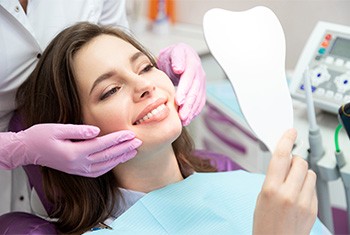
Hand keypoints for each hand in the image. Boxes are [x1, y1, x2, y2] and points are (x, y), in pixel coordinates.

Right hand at [15, 124, 141, 176]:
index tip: (130, 133)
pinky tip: (118, 160)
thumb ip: (78, 130)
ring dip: (120, 158)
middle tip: (138, 142)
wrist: (28, 150)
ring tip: (133, 150)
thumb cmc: (41, 136)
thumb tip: (97, 130)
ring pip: (105, 165)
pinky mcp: (77, 171)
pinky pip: (98, 171)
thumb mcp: (57, 129)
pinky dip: (110, 166)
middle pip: (107, 156)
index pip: (102, 145)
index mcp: (74, 153)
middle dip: (124, 148)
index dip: (118, 139)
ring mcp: (78, 170)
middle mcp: (78, 164)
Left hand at [157, 43, 205, 125]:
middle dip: (189, 105)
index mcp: (192, 63)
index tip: (179, 101)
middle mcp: (199, 74)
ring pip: (198, 99)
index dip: (184, 90)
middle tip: (182, 116)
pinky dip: (195, 111)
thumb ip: (177, 59)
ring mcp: (201, 83)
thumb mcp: (173, 52)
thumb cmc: (173, 56)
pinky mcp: (200, 90)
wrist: (179, 57)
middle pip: (195, 91)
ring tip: (184, 120)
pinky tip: (188, 119)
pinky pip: (200, 102)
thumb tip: (179, 69)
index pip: (189, 78)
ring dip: (192, 111)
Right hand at [253, 129, 316, 234]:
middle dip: (294, 160)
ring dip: (302, 174)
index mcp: (271, 189)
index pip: (281, 156)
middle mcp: (289, 194)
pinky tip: (298, 196)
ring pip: (310, 173)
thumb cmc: (264, 224)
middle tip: (288, 167)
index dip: (286, 140)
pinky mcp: (313, 209)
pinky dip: (307, 186)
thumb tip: (284, 161)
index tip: (290, 132)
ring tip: (293, 184)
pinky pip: (314, 187)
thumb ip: (273, 178)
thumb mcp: (261, 197)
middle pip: (300, 162)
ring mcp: (304, 202)